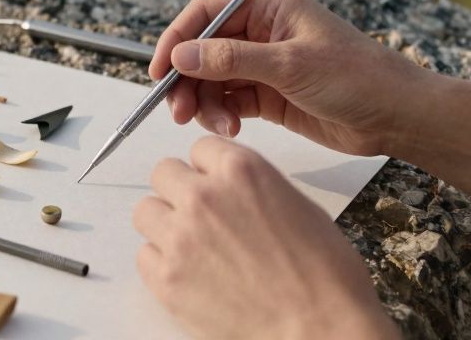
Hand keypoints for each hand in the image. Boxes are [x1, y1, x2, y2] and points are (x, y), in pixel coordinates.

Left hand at [133, 136, 396, 339]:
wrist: (321, 331)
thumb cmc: (326, 279)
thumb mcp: (299, 207)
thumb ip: (255, 188)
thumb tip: (235, 192)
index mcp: (241, 171)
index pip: (200, 149)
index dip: (209, 170)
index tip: (216, 187)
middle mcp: (204, 197)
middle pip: (164, 174)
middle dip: (181, 192)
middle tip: (203, 219)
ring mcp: (180, 237)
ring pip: (146, 212)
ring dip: (165, 225)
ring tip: (194, 248)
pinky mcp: (166, 278)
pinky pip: (144, 256)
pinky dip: (161, 264)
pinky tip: (190, 276)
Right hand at [150, 0, 427, 156]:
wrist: (397, 115)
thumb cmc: (357, 77)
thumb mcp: (290, 65)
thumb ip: (232, 60)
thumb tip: (182, 54)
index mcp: (268, 6)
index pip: (206, 14)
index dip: (177, 39)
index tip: (159, 70)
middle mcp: (262, 31)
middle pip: (203, 50)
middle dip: (187, 80)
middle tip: (177, 110)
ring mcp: (264, 64)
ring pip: (212, 79)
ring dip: (204, 103)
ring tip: (219, 126)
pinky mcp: (269, 94)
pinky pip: (229, 101)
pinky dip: (222, 116)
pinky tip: (232, 129)